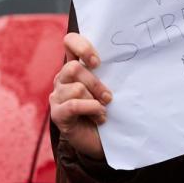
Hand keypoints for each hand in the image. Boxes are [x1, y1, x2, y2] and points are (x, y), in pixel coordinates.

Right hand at [49, 32, 111, 160]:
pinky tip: (99, 118)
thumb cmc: (107, 109)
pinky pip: (73, 105)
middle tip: (108, 96)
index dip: (82, 46)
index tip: (98, 62)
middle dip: (95, 82)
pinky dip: (91, 110)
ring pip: (76, 87)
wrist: (102, 141)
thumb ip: (109, 72)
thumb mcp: (108, 87)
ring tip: (103, 110)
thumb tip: (126, 58)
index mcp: (75, 67)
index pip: (70, 41)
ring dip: (95, 100)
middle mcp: (62, 78)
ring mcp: (57, 96)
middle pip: (74, 67)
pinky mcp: (57, 114)